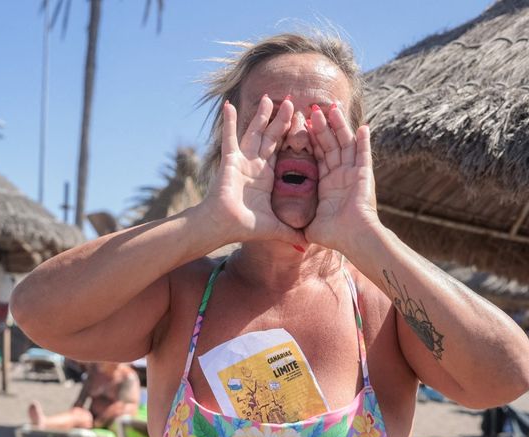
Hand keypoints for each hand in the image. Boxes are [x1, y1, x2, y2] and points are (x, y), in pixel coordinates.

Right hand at [198, 96, 306, 246]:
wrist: (222, 227)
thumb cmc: (244, 227)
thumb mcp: (275, 228)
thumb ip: (291, 232)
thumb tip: (306, 246)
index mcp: (266, 176)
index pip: (283, 152)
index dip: (293, 138)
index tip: (304, 123)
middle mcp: (255, 165)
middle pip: (271, 137)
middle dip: (282, 120)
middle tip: (293, 102)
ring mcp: (242, 160)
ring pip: (255, 132)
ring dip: (261, 115)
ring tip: (269, 98)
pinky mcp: (230, 160)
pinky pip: (229, 137)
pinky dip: (228, 121)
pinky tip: (229, 104)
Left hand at [303, 104, 379, 252]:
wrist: (353, 239)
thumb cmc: (334, 236)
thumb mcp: (310, 224)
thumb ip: (298, 222)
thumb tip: (286, 230)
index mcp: (327, 183)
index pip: (318, 155)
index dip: (311, 139)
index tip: (302, 124)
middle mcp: (340, 175)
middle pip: (330, 144)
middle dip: (322, 127)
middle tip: (314, 109)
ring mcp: (353, 174)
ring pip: (346, 144)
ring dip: (340, 127)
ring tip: (333, 108)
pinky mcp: (364, 176)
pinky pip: (364, 155)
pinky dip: (364, 141)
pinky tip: (363, 127)